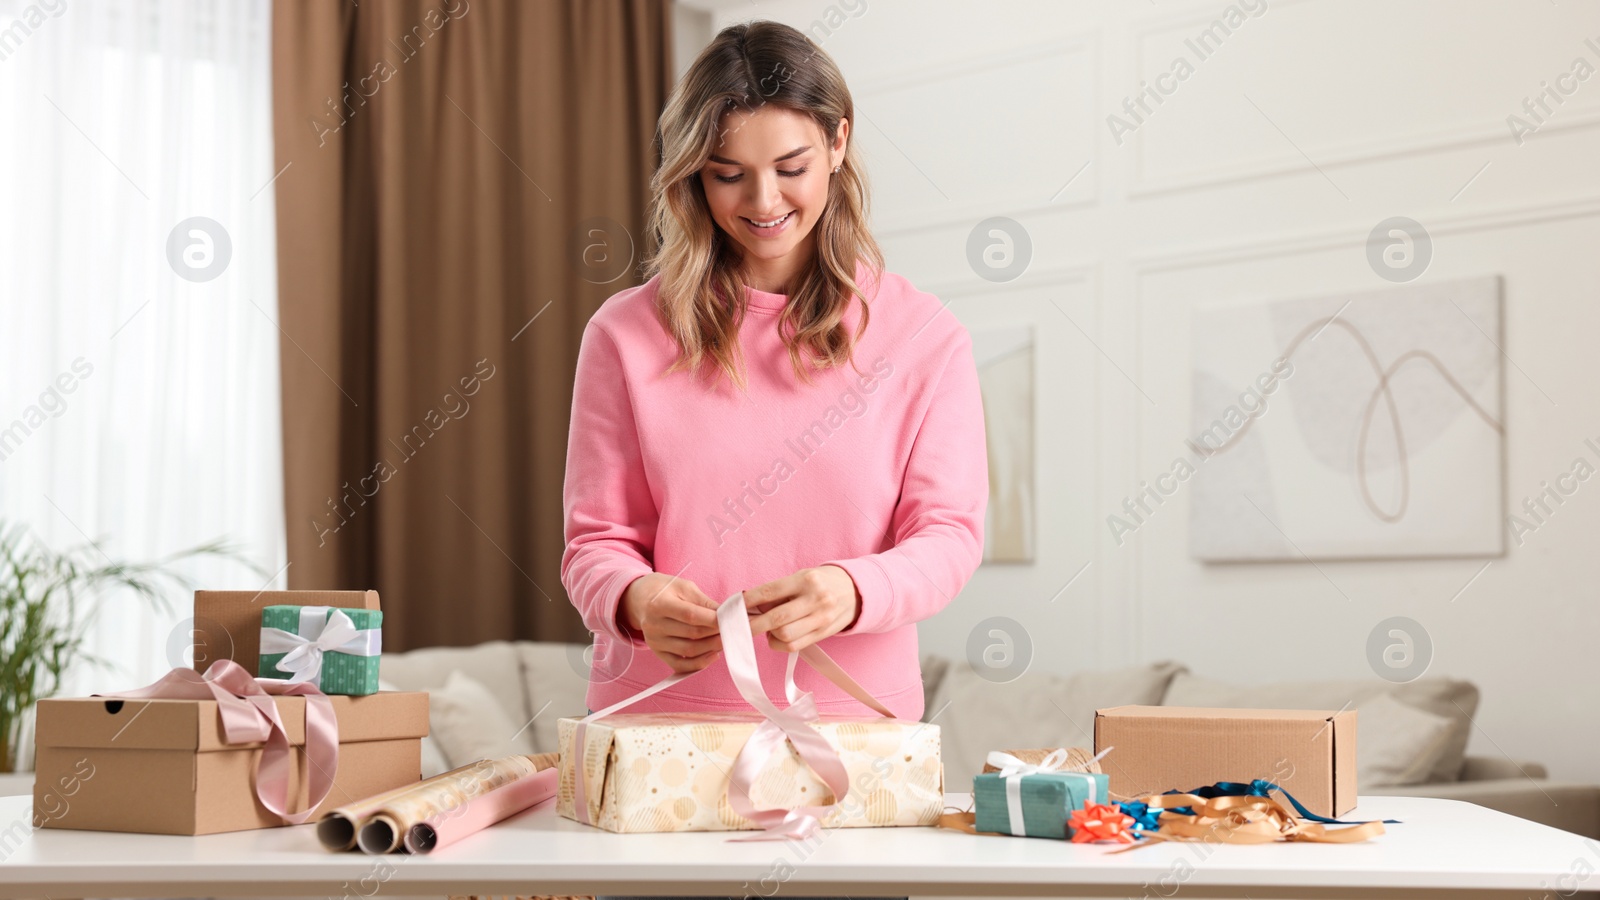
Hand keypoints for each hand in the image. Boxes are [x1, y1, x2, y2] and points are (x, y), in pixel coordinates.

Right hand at [620, 572, 723, 673]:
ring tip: (725, 640)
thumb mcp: (684, 587)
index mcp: (659, 604)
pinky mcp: (657, 652)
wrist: (640, 598)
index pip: (690, 615)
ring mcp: (654, 641)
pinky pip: (680, 665)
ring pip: (689, 651)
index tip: (731, 619)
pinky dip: (699, 664)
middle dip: (716, 633)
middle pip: (692, 635)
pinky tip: (712, 655)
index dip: (713, 619)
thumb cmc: (665, 590)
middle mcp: (654, 625)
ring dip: (712, 648)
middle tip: (733, 630)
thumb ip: (704, 602)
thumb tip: (726, 614)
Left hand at [744, 565, 860, 653]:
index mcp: (806, 580)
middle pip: (776, 618)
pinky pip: (793, 646)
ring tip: (768, 627)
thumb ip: (778, 592)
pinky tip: (778, 635)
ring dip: (769, 634)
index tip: (734, 606)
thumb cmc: (819, 583)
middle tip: (736, 627)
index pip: (771, 592)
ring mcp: (821, 619)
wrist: (854, 591)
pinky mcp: (823, 634)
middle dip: (752, 625)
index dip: (749, 601)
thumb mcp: (801, 578)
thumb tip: (749, 607)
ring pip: (784, 635)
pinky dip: (779, 643)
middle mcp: (815, 599)